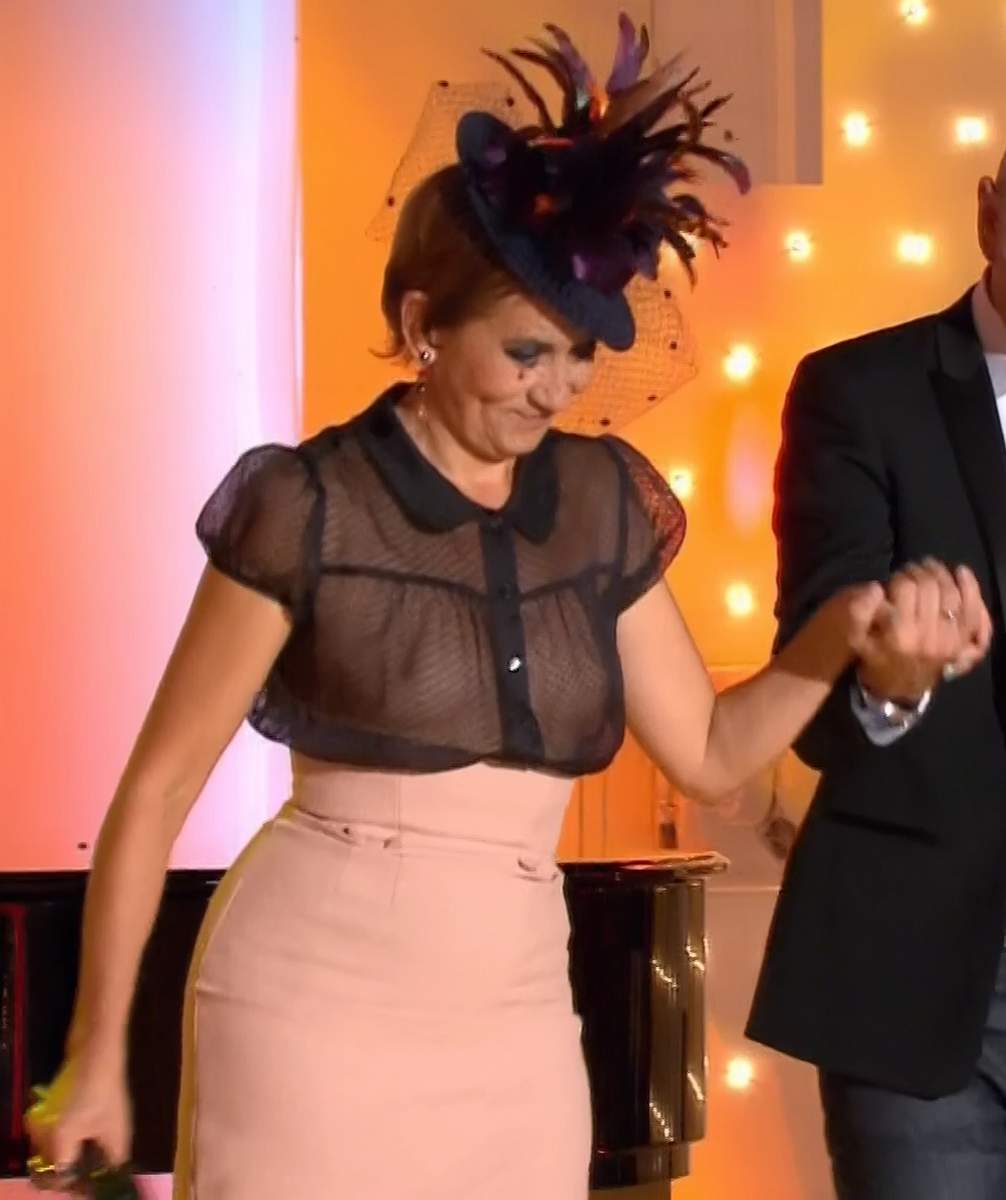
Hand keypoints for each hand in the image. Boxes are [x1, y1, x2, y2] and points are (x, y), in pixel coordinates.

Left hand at [25, 1050, 131, 1190]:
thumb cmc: (90, 1090)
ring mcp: (101, 1114)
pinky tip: (42, 1120)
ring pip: (77, 1139)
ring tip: (40, 1135)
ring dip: (57, 1140)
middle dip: (65, 1160)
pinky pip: (73, 1122)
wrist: (96, 1045)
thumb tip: (58, 1174)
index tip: (67, 1181)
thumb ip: (62, 1157)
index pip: (109, 1175)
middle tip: (45, 1159)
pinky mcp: (89, 1100)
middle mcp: (112, 1131)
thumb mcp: (70, 1129)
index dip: (90, 1183)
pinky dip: (58, 1124)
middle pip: (89, 1158)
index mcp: (116, 1142)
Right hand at [853, 559, 991, 700]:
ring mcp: (948, 641)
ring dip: (942, 575)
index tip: (895, 577)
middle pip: (931, 588)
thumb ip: (859, 613)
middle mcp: (927, 637)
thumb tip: (876, 587)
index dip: (901, 576)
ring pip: (952, 594)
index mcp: (900, 635)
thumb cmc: (875, 659)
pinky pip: (972, 611)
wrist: (898, 689)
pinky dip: (971, 589)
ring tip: (931, 568)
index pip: (906, 588)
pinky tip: (962, 573)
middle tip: (913, 570)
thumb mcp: (857, 639)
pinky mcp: (961, 643)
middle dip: (921, 572)